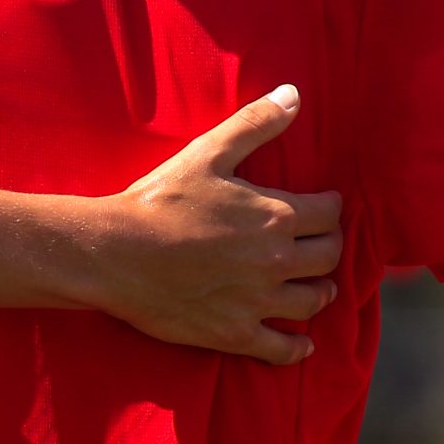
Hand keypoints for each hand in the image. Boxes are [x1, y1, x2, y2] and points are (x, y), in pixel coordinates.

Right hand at [83, 85, 341, 363]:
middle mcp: (277, 262)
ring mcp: (258, 301)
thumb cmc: (158, 200)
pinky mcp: (236, 333)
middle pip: (327, 257)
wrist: (114, 253)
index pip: (328, 213)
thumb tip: (294, 95)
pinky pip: (282, 348)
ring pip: (314, 302)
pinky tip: (301, 343)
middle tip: (317, 241)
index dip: (328, 206)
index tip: (323, 204)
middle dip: (328, 246)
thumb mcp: (206, 153)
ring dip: (319, 291)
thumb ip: (254, 124)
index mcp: (275, 217)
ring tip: (314, 285)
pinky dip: (297, 347)